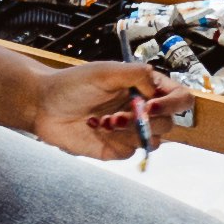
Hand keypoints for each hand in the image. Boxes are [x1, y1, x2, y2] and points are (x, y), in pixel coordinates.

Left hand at [17, 58, 185, 162]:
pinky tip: (95, 127)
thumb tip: (156, 89)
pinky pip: (131, 152)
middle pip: (169, 123)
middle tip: (119, 115)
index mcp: (145, 88)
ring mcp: (131, 131)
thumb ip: (136, 75)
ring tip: (105, 121)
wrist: (43, 105)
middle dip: (145, 120)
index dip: (173, 104)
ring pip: (153, 141)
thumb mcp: (106, 72)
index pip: (179, 98)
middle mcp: (142, 110)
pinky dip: (116, 140)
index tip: (150, 106)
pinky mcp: (117, 149)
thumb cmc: (73, 84)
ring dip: (131, 131)